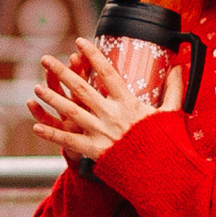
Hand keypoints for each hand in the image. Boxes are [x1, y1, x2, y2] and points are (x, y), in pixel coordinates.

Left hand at [27, 39, 182, 168]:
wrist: (164, 175)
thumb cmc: (169, 144)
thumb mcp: (172, 113)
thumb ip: (173, 89)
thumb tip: (179, 67)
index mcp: (128, 102)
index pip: (107, 72)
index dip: (92, 55)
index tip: (79, 41)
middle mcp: (111, 115)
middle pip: (81, 88)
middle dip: (62, 72)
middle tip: (45, 59)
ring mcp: (101, 133)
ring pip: (71, 111)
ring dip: (53, 99)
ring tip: (37, 87)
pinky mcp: (95, 152)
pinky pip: (69, 141)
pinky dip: (52, 133)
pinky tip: (36, 126)